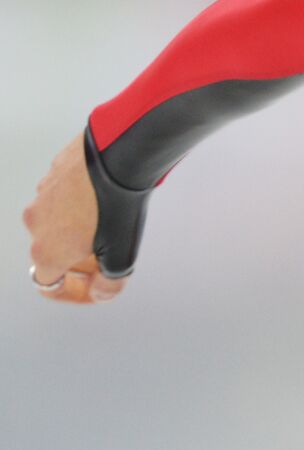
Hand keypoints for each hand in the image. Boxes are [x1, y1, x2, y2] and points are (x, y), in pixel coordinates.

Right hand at [22, 131, 127, 303]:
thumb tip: (101, 293)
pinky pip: (63, 197)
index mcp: (46, 251)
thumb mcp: (122, 255)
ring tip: (110, 221)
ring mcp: (40, 197)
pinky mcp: (52, 173)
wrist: (117, 155)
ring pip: (57, 222)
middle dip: (78, 258)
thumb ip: (109, 282)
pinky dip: (78, 203)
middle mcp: (35, 224)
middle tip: (107, 252)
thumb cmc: (117, 207)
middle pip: (53, 252)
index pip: (47, 284)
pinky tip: (104, 197)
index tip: (92, 285)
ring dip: (77, 228)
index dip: (71, 291)